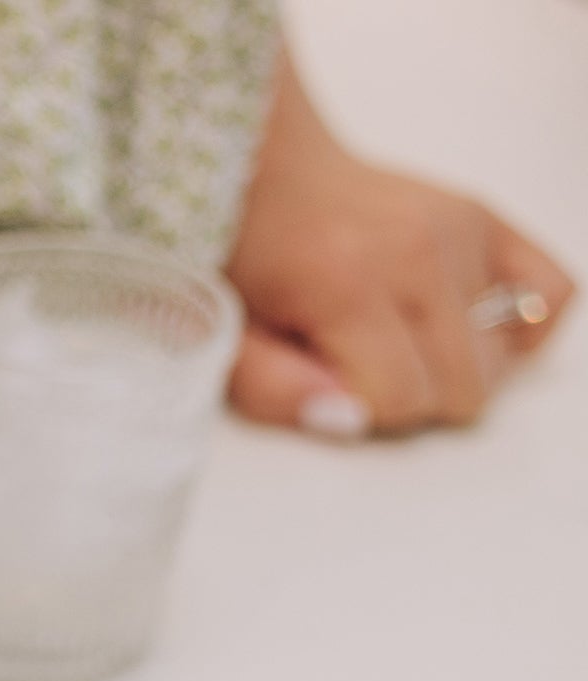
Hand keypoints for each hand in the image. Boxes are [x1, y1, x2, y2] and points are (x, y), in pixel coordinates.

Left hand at [223, 118, 568, 438]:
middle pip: (464, 387)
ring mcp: (460, 232)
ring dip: (451, 370)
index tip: (324, 387)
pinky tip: (468, 332)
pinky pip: (552, 292)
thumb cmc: (239, 254)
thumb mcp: (224, 334)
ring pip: (501, 356)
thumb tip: (346, 418)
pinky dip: (521, 328)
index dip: (361, 414)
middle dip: (409, 401)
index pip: (402, 401)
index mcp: (346, 285)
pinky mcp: (484, 218)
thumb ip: (272, 387)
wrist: (263, 167)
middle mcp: (419, 254)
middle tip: (359, 369)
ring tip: (399, 346)